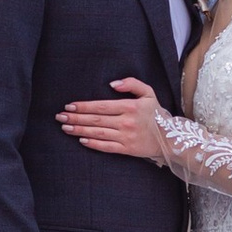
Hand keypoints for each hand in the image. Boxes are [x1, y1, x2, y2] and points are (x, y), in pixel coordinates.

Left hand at [56, 76, 171, 162]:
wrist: (171, 137)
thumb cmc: (156, 114)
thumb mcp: (148, 93)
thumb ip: (131, 84)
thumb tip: (112, 83)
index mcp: (129, 107)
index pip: (101, 106)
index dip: (83, 106)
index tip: (69, 106)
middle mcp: (126, 122)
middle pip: (96, 120)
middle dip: (76, 118)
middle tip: (60, 117)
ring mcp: (126, 136)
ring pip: (98, 133)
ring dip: (79, 131)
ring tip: (65, 128)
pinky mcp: (127, 149)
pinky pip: (106, 147)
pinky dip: (93, 144)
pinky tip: (81, 141)